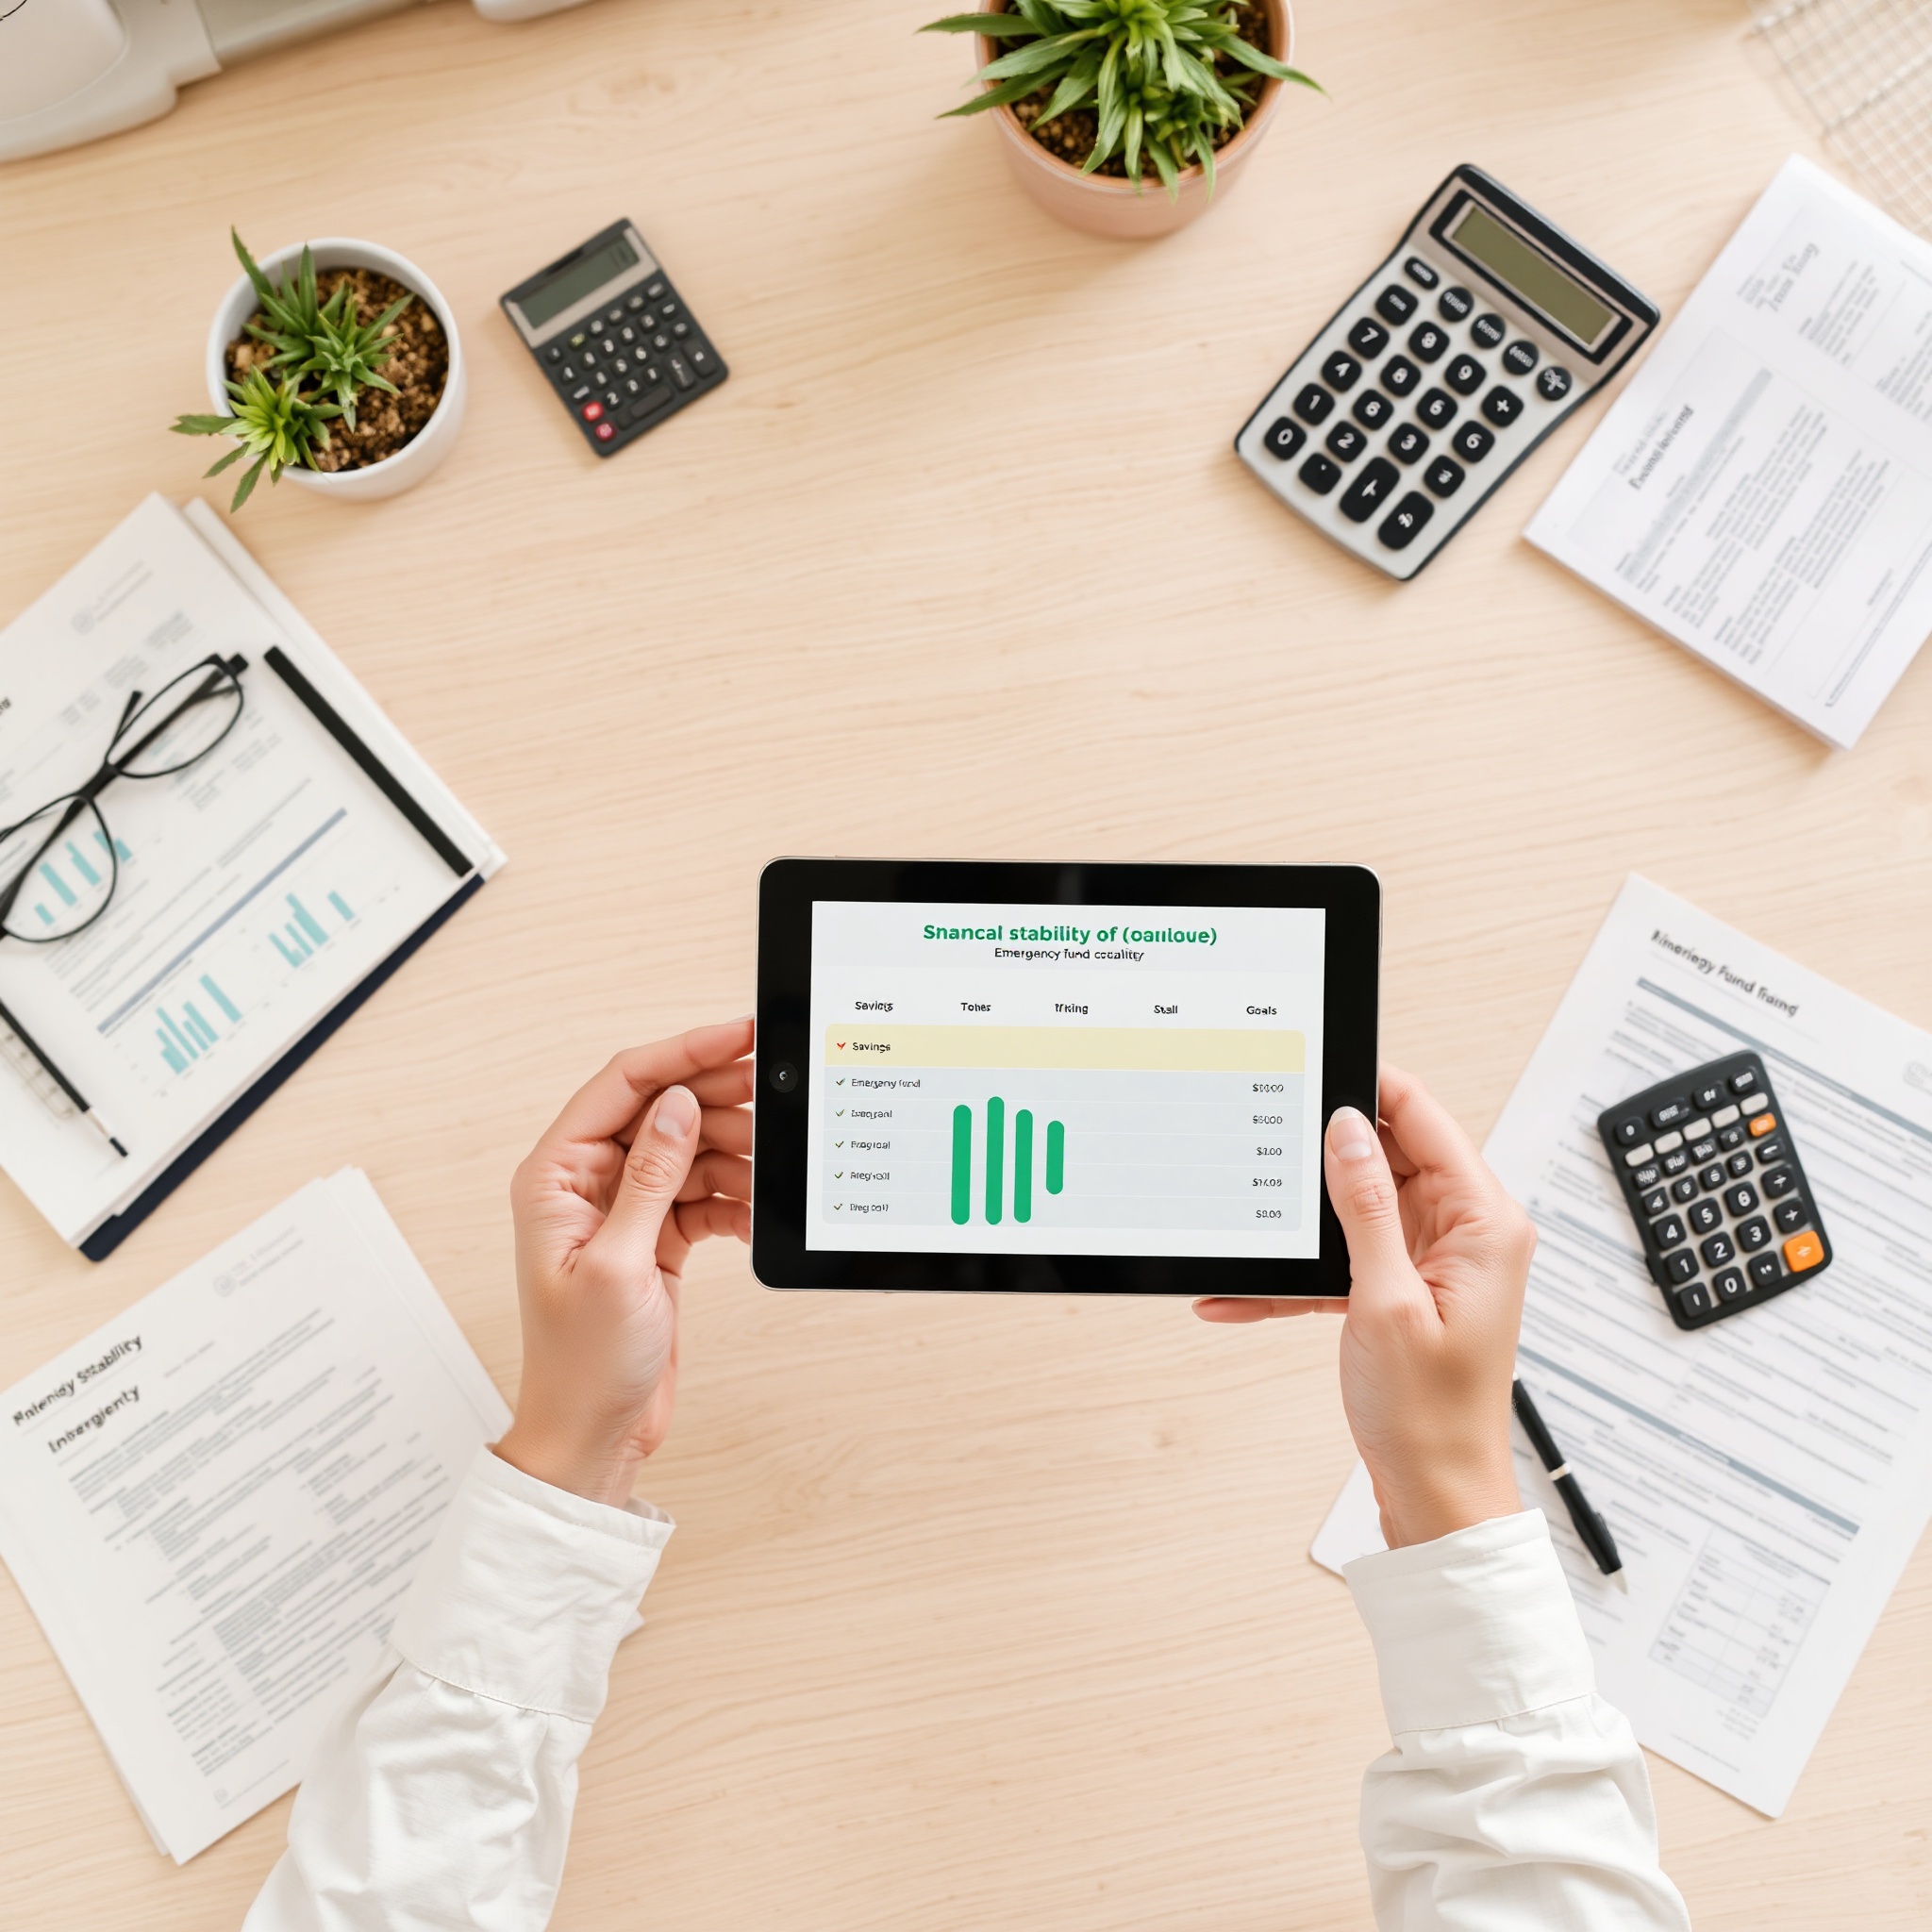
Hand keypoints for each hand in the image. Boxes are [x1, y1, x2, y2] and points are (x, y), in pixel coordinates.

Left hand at [493, 1018, 753, 1507]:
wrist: (594, 1435)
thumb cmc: (583, 1365)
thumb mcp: (619, 1264)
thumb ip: (651, 1177)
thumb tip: (678, 1105)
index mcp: (555, 1175)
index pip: (623, 1084)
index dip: (682, 1054)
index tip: (738, 1034)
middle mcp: (586, 1182)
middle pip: (662, 1109)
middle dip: (720, 1101)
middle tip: (775, 1094)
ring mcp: (622, 1209)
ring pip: (691, 1150)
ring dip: (736, 1154)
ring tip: (772, 1165)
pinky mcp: (655, 1237)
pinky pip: (703, 1193)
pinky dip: (735, 1199)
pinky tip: (757, 1212)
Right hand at [1195, 1065, 1532, 1547]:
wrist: (1435, 1497)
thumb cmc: (1430, 1414)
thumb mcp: (1383, 1299)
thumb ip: (1366, 1205)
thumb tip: (1346, 1128)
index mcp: (1484, 1223)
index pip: (1425, 1118)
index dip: (1371, 1089)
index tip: (1315, 1071)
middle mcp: (1467, 1232)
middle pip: (1389, 1155)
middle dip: (1324, 1157)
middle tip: (1267, 1156)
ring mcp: (1435, 1261)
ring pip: (1360, 1205)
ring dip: (1304, 1223)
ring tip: (1253, 1230)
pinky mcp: (1404, 1290)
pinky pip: (1344, 1259)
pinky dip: (1298, 1274)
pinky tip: (1240, 1294)